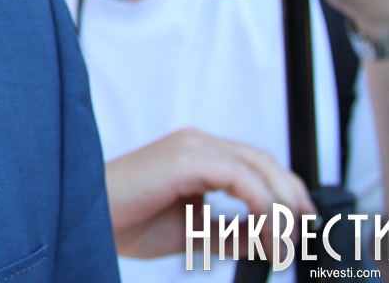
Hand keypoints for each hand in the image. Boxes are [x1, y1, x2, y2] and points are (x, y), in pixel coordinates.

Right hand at [106, 128, 312, 259]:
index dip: (287, 195)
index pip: (257, 166)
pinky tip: (262, 232)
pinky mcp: (187, 158)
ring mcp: (192, 147)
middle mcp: (198, 144)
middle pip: (266, 163)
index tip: (299, 229)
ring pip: (260, 167)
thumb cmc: (126, 220)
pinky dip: (262, 206)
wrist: (89, 220)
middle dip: (293, 202)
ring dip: (280, 210)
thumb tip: (266, 240)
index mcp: (197, 155)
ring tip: (280, 245)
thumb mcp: (193, 231)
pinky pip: (242, 178)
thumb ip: (229, 231)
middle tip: (297, 241)